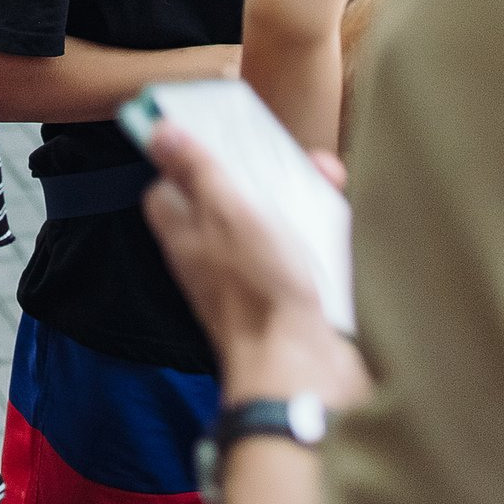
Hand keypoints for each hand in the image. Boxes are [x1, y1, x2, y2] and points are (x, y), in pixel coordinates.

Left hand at [140, 125, 368, 408]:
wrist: (306, 371)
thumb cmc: (257, 293)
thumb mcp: (225, 212)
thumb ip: (195, 171)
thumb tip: (157, 132)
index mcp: (188, 236)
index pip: (169, 189)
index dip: (189, 158)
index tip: (218, 132)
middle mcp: (216, 257)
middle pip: (231, 200)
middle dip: (265, 171)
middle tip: (298, 155)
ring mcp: (257, 278)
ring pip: (274, 222)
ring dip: (304, 195)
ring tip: (331, 179)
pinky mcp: (296, 295)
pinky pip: (306, 252)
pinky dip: (326, 232)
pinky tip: (346, 220)